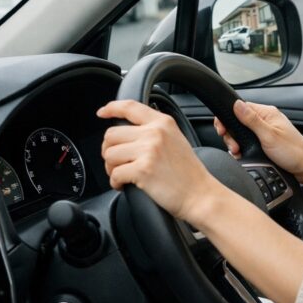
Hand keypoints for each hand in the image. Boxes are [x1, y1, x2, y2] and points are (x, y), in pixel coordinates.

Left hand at [98, 100, 220, 222]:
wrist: (200, 195)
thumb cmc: (188, 174)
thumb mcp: (176, 140)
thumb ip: (155, 131)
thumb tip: (128, 132)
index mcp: (163, 123)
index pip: (130, 107)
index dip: (112, 107)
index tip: (102, 112)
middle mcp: (155, 133)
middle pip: (111, 134)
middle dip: (109, 151)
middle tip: (118, 162)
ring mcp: (148, 151)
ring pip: (109, 154)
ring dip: (111, 168)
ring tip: (123, 175)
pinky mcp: (142, 170)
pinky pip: (114, 174)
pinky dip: (116, 183)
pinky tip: (125, 185)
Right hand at [214, 100, 302, 178]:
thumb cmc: (293, 152)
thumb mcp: (269, 136)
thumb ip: (251, 120)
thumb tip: (236, 104)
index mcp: (267, 113)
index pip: (240, 107)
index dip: (228, 118)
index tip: (223, 130)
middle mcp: (266, 120)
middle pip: (238, 121)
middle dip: (232, 134)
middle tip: (234, 146)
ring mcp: (266, 131)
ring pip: (242, 133)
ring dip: (237, 143)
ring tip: (238, 152)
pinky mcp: (266, 142)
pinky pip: (248, 141)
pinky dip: (243, 148)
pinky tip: (243, 155)